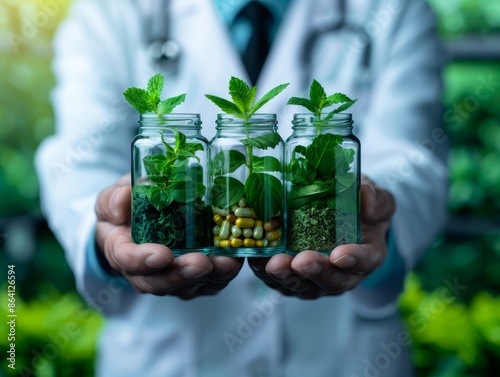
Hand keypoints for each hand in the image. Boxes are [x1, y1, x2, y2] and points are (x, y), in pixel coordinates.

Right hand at [95, 175, 242, 297]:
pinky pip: (208, 283)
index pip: (127, 260)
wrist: (140, 222)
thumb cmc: (127, 209)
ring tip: (225, 263)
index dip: (143, 260)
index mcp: (121, 250)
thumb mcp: (114, 196)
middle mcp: (144, 272)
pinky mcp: (193, 280)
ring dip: (208, 277)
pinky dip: (223, 275)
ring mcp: (170, 279)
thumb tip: (122, 203)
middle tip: (200, 263)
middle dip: (182, 275)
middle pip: (160, 282)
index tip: (162, 255)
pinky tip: (235, 261)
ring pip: (188, 286)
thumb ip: (114, 198)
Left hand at [247, 176, 395, 298]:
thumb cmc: (358, 206)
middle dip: (315, 272)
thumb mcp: (373, 195)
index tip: (340, 255)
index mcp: (369, 252)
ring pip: (305, 286)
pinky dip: (267, 273)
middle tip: (301, 262)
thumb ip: (376, 198)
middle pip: (333, 281)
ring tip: (274, 264)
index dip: (354, 260)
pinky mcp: (294, 278)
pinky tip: (257, 260)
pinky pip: (281, 281)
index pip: (367, 261)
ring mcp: (319, 280)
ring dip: (288, 277)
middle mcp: (345, 273)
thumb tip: (366, 200)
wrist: (338, 214)